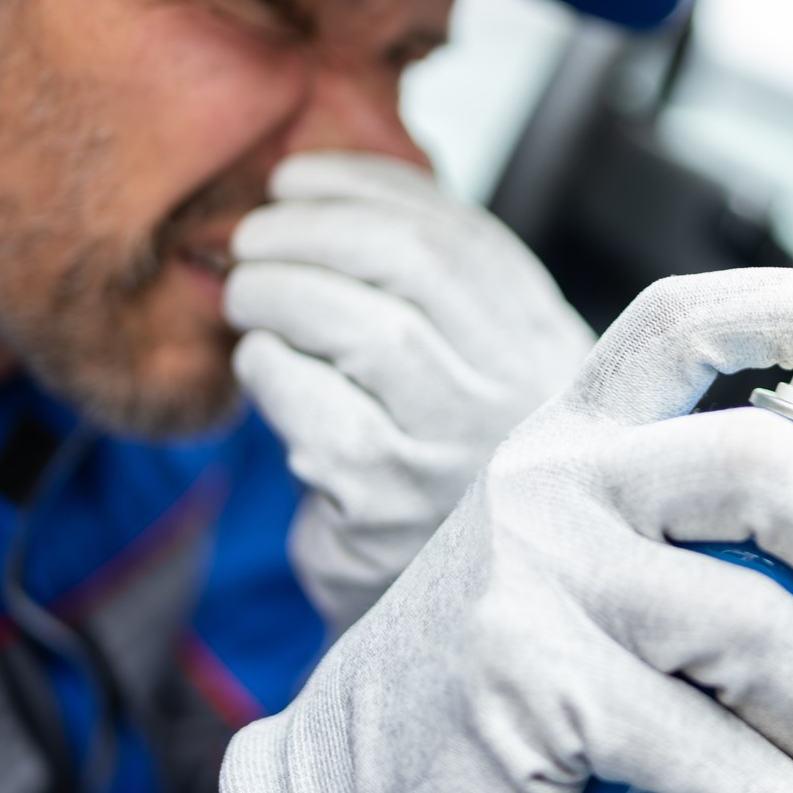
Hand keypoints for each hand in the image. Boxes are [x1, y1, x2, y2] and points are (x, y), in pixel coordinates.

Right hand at [217, 269, 792, 792]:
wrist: (351, 781)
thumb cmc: (494, 669)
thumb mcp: (564, 550)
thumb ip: (668, 519)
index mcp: (569, 437)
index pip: (677, 326)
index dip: (786, 312)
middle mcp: (554, 485)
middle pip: (759, 463)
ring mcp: (540, 579)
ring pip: (755, 625)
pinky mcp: (535, 686)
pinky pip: (702, 748)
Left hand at [226, 152, 592, 628]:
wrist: (444, 616)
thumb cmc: (442, 472)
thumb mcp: (476, 369)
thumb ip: (434, 287)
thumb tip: (321, 189)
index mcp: (545, 342)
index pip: (461, 234)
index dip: (365, 188)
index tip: (299, 177)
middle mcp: (521, 393)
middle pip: (410, 265)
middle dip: (310, 230)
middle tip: (253, 237)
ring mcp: (459, 453)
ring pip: (363, 328)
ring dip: (279, 293)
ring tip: (246, 295)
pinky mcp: (388, 505)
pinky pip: (313, 407)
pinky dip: (269, 368)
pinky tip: (259, 367)